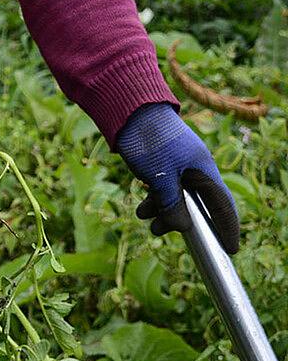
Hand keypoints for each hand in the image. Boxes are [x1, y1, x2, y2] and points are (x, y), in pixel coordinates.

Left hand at [116, 103, 239, 253]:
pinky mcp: (161, 164)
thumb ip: (172, 204)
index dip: (227, 228)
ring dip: (160, 211)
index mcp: (203, 171)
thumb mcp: (161, 177)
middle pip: (195, 205)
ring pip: (175, 199)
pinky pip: (163, 189)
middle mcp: (194, 170)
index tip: (231, 249)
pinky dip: (153, 200)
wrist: (130, 111)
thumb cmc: (150, 141)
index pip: (222, 205)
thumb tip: (183, 228)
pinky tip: (141, 206)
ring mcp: (178, 166)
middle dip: (178, 221)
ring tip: (143, 216)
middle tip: (159, 231)